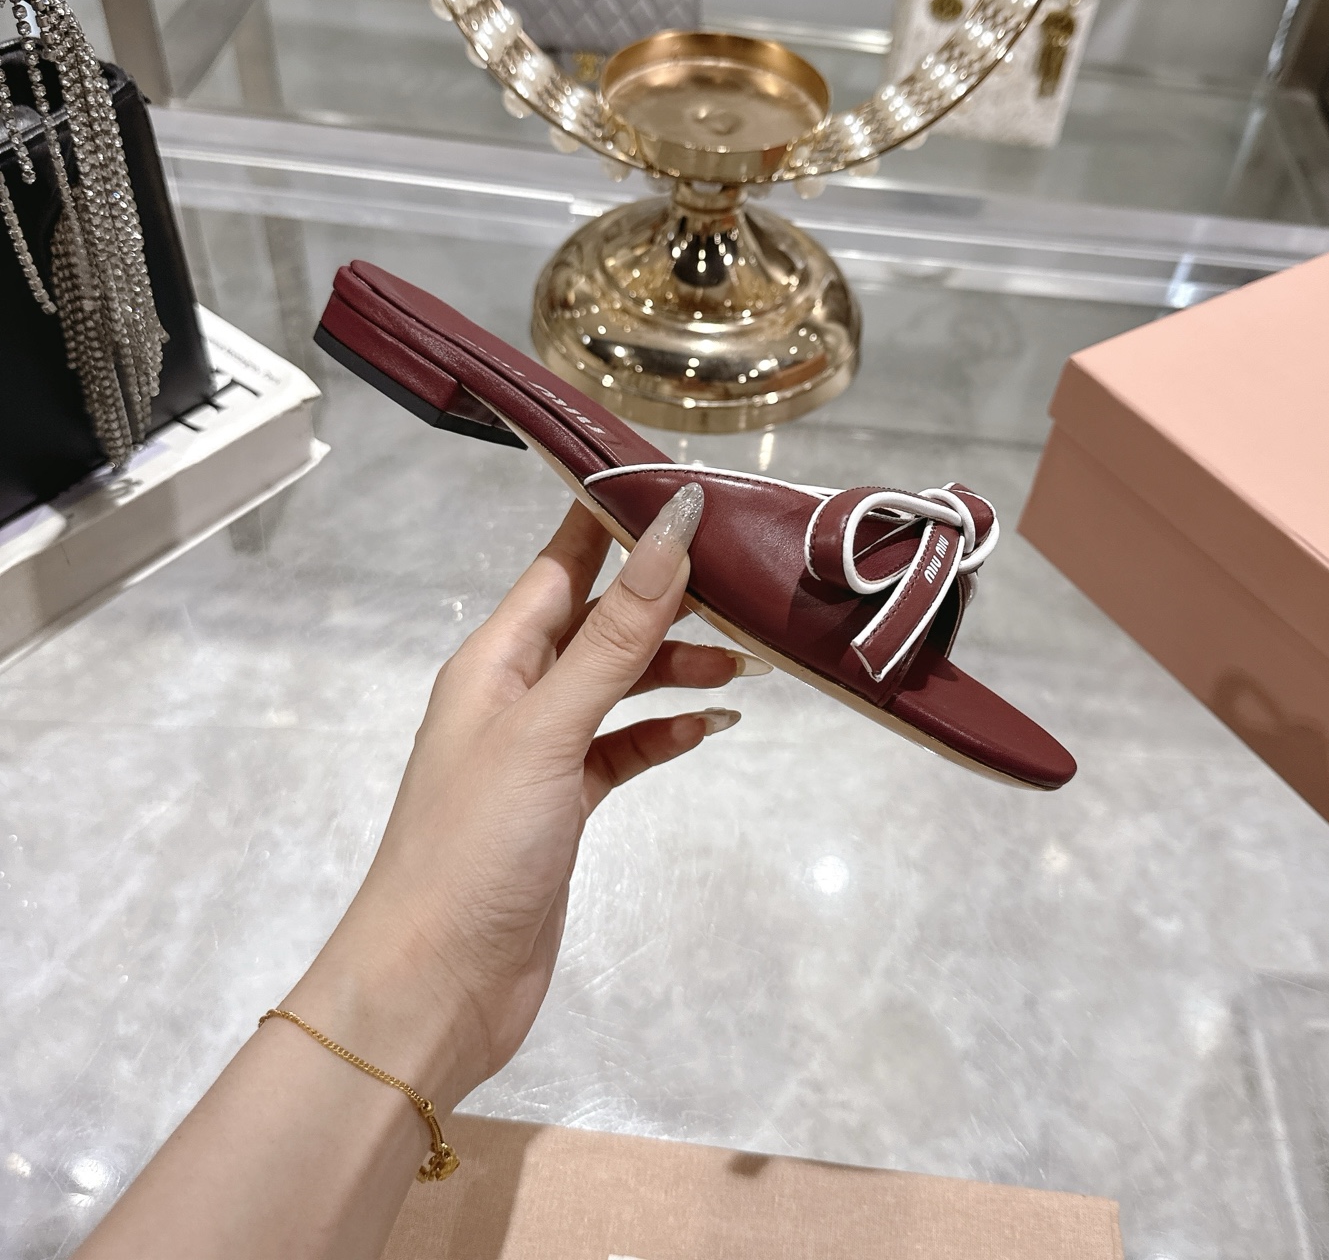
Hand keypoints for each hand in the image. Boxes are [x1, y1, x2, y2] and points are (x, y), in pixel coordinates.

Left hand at [285, 484, 758, 1110]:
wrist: (436, 984)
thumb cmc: (476, 842)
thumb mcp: (549, 727)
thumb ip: (615, 634)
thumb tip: (670, 529)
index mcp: (497, 658)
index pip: (563, 564)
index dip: (616, 521)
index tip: (684, 486)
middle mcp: (518, 693)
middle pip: (601, 621)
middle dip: (666, 596)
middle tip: (746, 576)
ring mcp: (542, 752)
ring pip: (619, 684)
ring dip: (676, 667)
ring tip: (749, 660)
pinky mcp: (566, 805)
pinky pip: (624, 747)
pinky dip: (665, 731)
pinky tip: (712, 723)